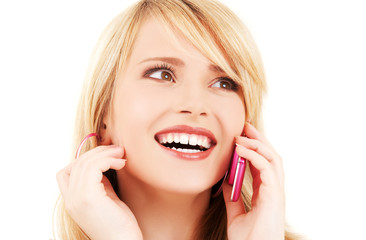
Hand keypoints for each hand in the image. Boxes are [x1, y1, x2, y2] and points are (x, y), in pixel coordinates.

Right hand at [57, 145, 142, 239]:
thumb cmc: (120, 226)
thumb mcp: (108, 200)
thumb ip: (101, 183)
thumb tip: (104, 164)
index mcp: (73, 201)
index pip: (65, 172)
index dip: (83, 160)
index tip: (105, 156)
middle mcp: (71, 200)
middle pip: (77, 164)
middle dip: (98, 152)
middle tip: (118, 149)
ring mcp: (77, 199)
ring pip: (84, 163)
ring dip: (105, 153)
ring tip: (122, 154)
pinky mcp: (89, 197)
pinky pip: (93, 167)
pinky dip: (108, 160)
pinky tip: (121, 163)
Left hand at [223, 123, 284, 239]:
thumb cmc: (249, 238)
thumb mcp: (235, 213)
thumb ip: (231, 195)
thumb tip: (224, 180)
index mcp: (266, 192)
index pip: (263, 163)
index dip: (253, 148)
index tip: (240, 137)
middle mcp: (274, 190)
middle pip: (271, 156)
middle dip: (259, 139)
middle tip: (245, 126)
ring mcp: (276, 193)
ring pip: (273, 159)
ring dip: (258, 144)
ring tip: (242, 135)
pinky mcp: (275, 197)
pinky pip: (267, 169)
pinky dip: (255, 156)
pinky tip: (241, 150)